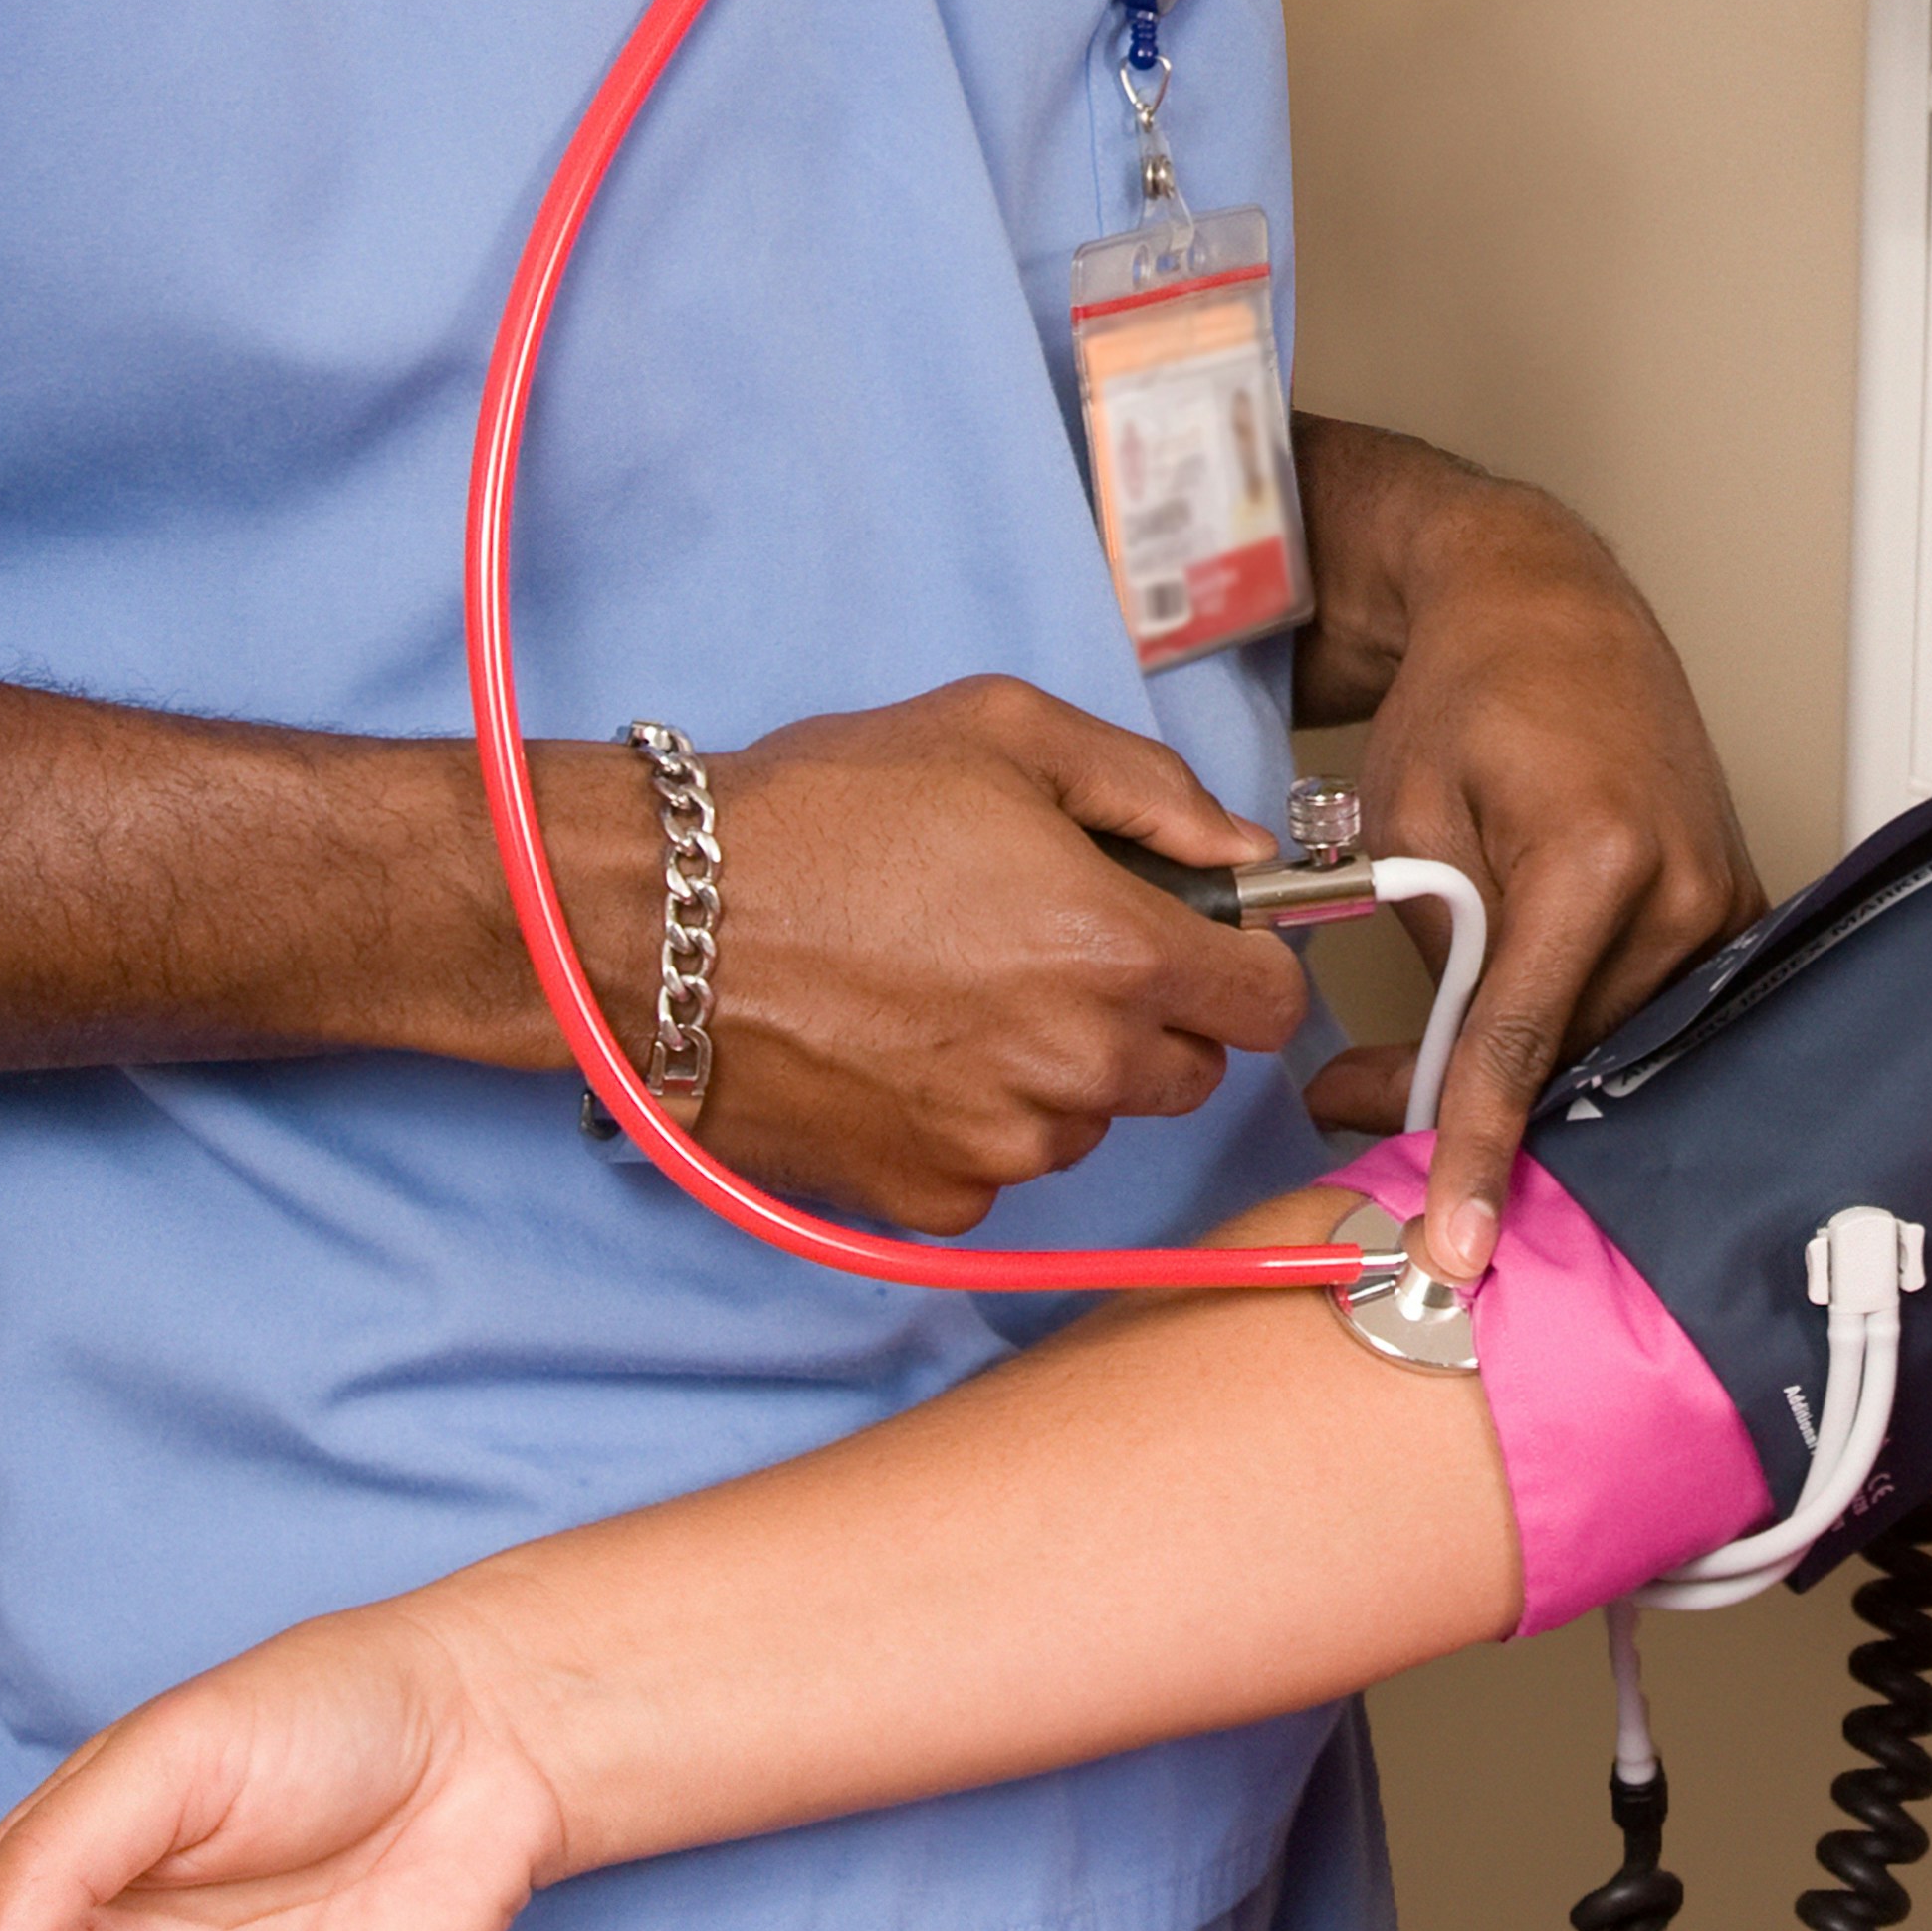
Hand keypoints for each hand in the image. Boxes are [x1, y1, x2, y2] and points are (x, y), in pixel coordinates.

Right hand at [549, 678, 1307, 1229]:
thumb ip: (1155, 792)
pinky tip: (904, 1051)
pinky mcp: (927, 1198)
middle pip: (1187, 1073)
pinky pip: (997, 1172)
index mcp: (1119, 954)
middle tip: (1049, 952)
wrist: (660, 919)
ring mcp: (1002, 1146)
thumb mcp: (1004, 732)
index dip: (1243, 964)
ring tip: (954, 992)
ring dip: (1057, 1074)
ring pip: (1090, 1124)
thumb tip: (1245, 852)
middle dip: (1147, 1017)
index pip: (1271, 1005)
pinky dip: (972, 1125)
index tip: (1200, 942)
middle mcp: (1077, 1068)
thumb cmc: (825, 811)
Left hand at [1292, 433, 1761, 1258]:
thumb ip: (1434, 955)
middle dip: (1470, 1103)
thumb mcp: (1406, 819)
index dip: (1478, 1153)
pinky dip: (1584, 1033)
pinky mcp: (1732, 908)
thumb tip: (1432, 1082)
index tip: (1453, 1244)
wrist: (1551, 609)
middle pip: (1574, 1059)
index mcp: (1597, 856)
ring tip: (1418, 1054)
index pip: (1524, 1042)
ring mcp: (1720, 902)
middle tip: (1355, 1102)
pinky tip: (1520, 1032)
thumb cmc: (1470, 695)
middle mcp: (1682, 889)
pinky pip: (1657, 1012)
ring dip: (1526, 1067)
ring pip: (1614, 1046)